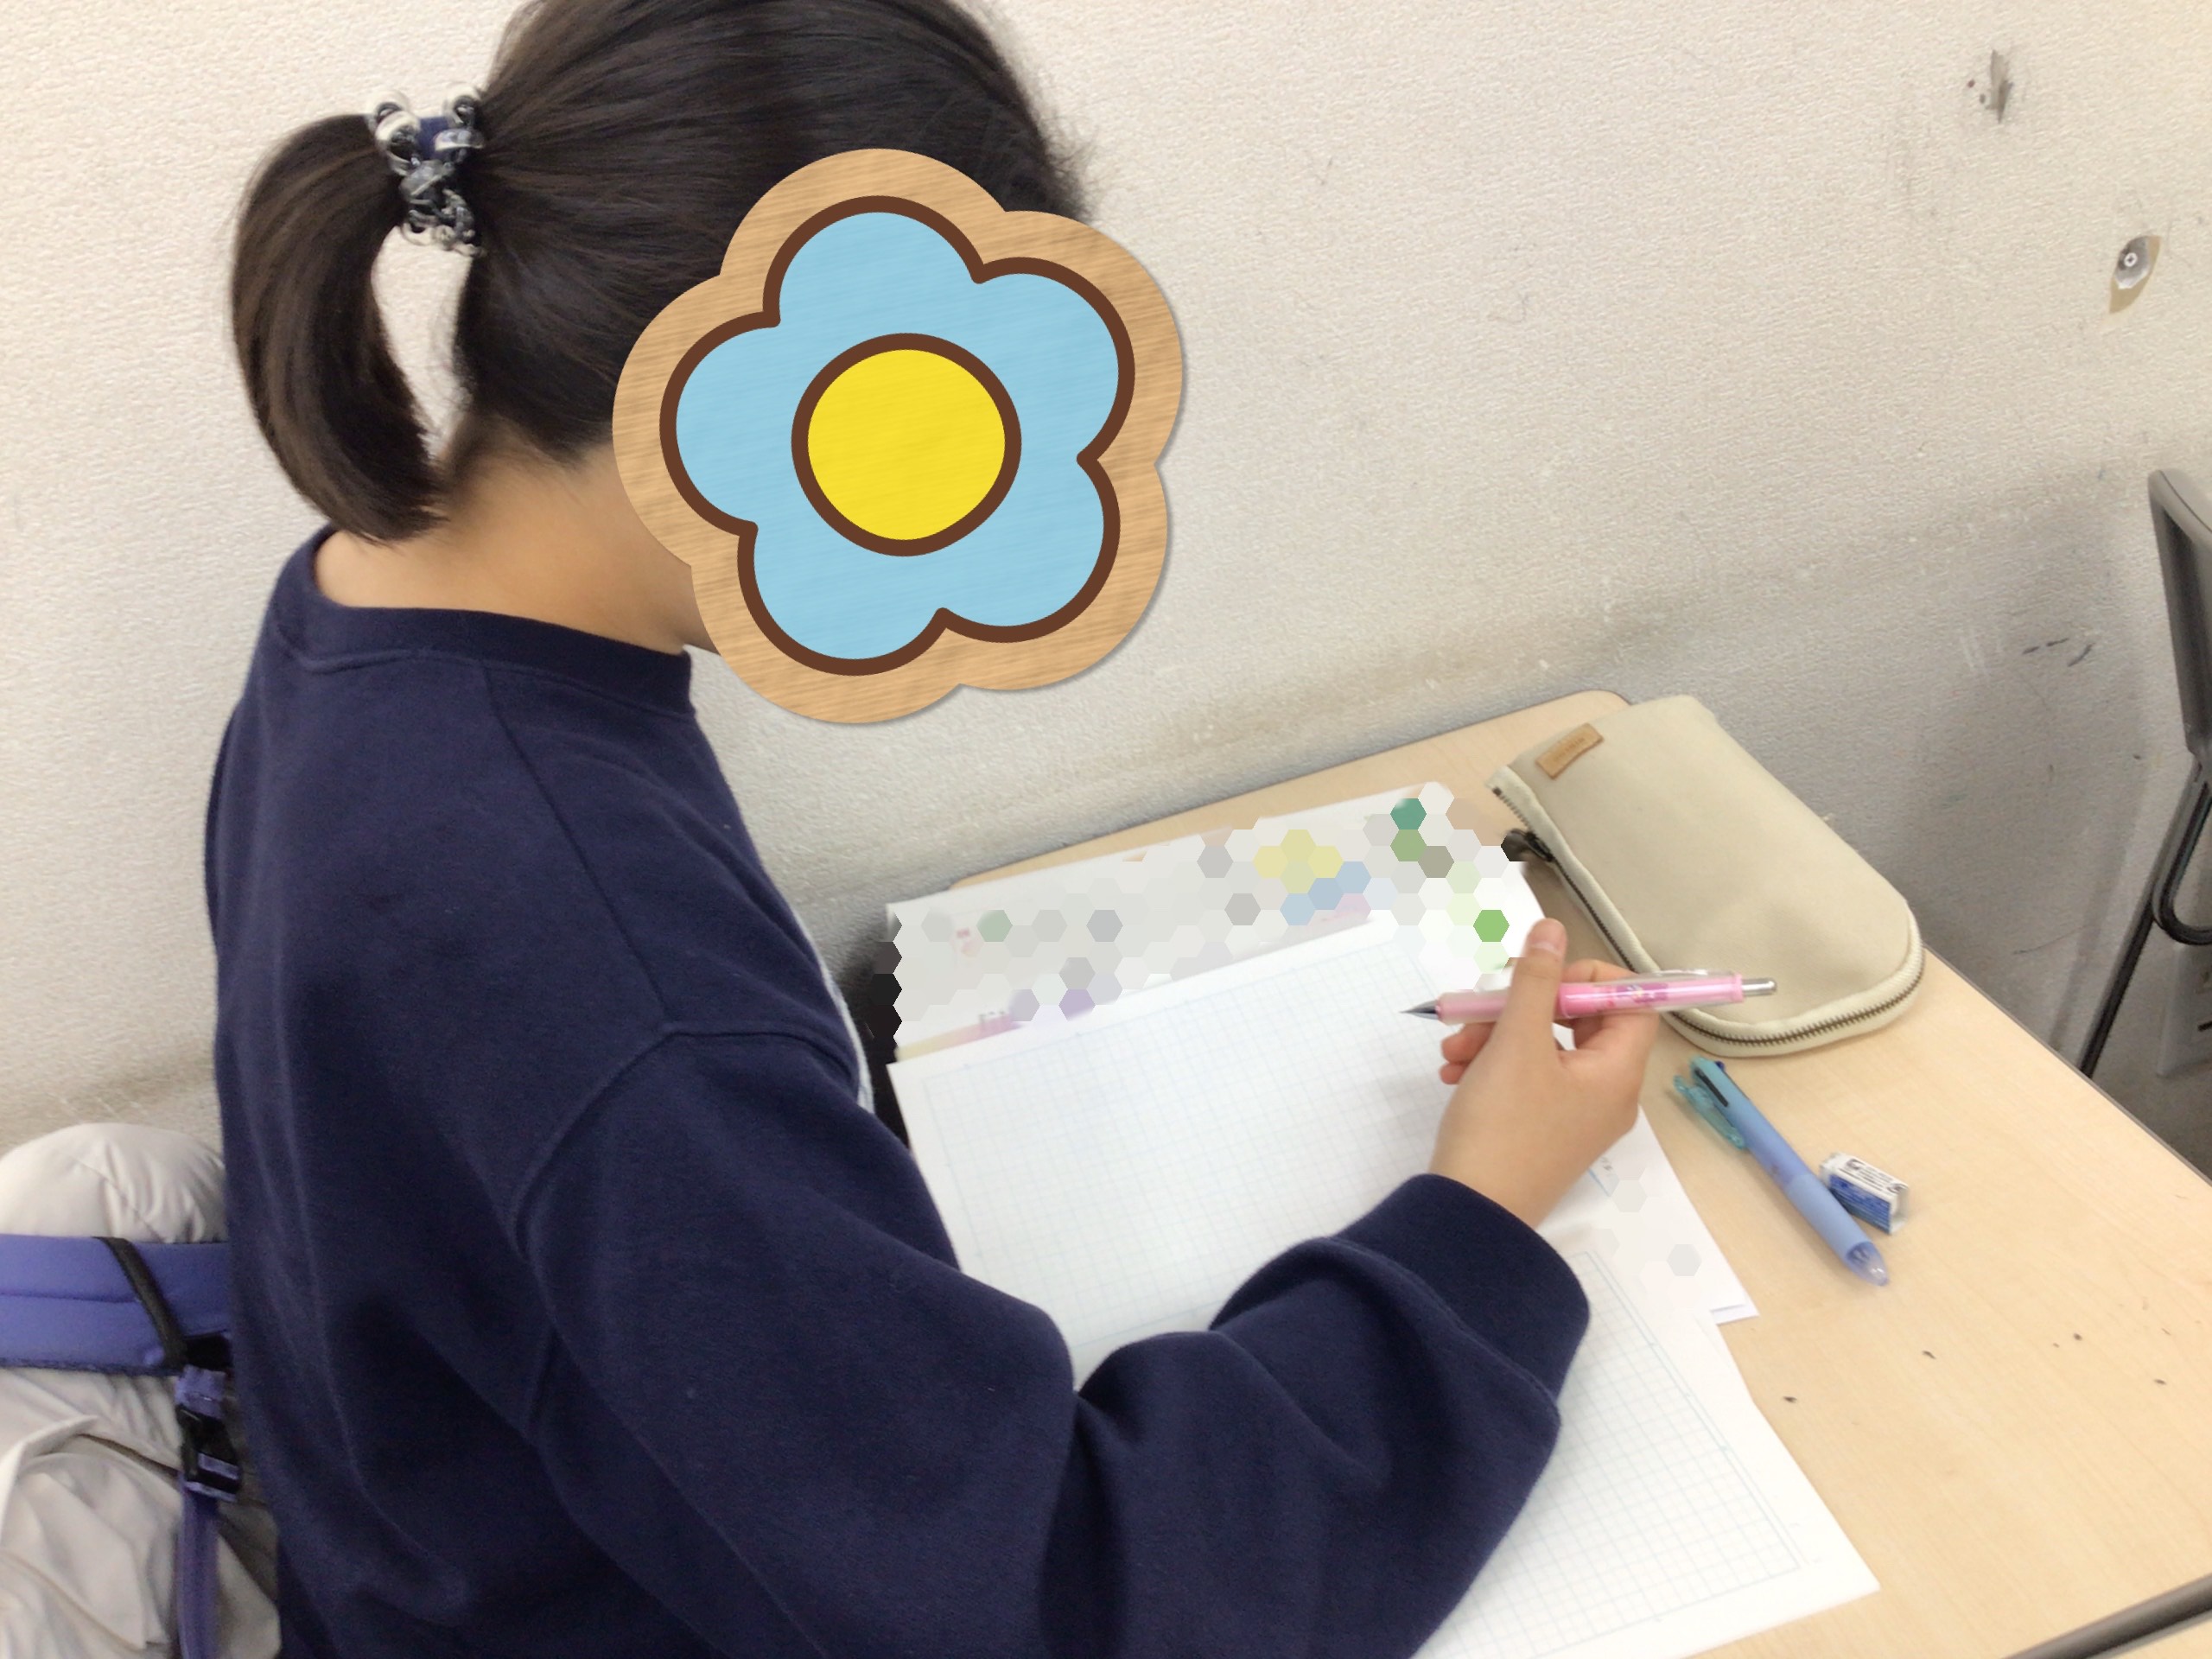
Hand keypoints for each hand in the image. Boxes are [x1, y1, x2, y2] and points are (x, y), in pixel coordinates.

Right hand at [1427, 919, 1657, 1226]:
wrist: (1468, 1213)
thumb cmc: (1502, 1126)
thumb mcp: (1516, 1042)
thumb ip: (1536, 979)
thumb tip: (1552, 929)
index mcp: (1617, 1075)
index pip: (1630, 1004)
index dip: (1588, 979)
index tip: (1541, 977)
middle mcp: (1605, 1096)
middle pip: (1578, 1024)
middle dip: (1523, 1008)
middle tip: (1483, 1009)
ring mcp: (1573, 1117)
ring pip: (1543, 1049)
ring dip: (1496, 1036)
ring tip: (1454, 1050)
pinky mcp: (1541, 1131)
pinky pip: (1526, 1080)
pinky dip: (1491, 1066)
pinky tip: (1455, 1072)